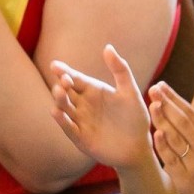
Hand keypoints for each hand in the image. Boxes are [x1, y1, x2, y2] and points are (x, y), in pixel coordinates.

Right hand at [50, 46, 154, 170]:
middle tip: (63, 80)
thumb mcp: (130, 92)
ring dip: (60, 100)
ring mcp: (81, 121)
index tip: (55, 65)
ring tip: (60, 92)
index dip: (64, 72)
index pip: (75, 79)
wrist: (139, 147)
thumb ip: (120, 70)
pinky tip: (57, 112)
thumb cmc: (135, 118)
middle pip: (67, 92)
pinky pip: (69, 128)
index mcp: (93, 91)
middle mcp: (83, 105)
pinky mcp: (81, 138)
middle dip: (62, 85)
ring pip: (65, 109)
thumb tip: (107, 47)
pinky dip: (62, 121)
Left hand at [147, 82, 193, 193]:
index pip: (190, 113)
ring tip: (152, 105)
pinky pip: (173, 160)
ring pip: (177, 138)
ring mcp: (193, 163)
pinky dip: (164, 147)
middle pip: (183, 122)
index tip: (162, 85)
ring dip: (164, 121)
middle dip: (167, 104)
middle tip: (153, 89)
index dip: (175, 98)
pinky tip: (156, 134)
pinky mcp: (185, 178)